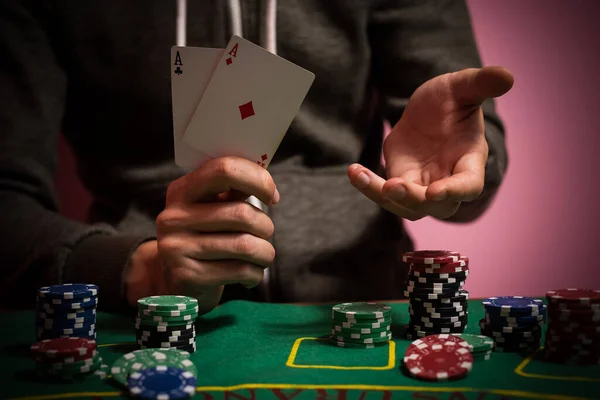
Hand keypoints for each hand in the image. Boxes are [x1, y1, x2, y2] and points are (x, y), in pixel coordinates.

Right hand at [125, 157, 278, 313]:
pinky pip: (240, 271)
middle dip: (265, 226)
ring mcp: (177, 248)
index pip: (224, 170)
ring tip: (262, 256)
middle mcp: (174, 217)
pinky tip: (250, 274)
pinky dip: (256, 274)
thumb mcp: (210, 210)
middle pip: (241, 214)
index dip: (257, 179)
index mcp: (181, 191)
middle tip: (265, 234)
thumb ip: (232, 191)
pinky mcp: (187, 276)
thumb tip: (265, 181)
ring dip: (265, 253)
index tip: (273, 197)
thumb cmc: (205, 239)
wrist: (175, 283)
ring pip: (245, 245)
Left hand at [348, 66, 513, 219]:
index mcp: (469, 162)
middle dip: (414, 199)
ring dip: (383, 195)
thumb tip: (506, 76)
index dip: (454, 192)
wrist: (429, 110)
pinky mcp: (399, 181)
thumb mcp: (462, 88)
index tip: (436, 191)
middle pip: (435, 206)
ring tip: (361, 176)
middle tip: (393, 186)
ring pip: (405, 205)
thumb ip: (481, 85)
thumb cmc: (452, 101)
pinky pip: (383, 192)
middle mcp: (447, 181)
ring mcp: (422, 186)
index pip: (468, 186)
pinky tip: (353, 171)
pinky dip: (367, 185)